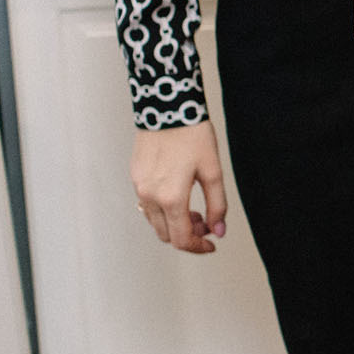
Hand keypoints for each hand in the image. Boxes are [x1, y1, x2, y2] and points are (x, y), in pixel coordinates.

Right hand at [131, 123, 229, 253]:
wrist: (168, 107)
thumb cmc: (193, 135)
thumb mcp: (213, 171)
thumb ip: (217, 205)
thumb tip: (218, 230)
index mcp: (171, 197)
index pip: (182, 239)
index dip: (199, 247)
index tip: (211, 244)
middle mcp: (150, 196)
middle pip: (167, 235)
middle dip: (188, 235)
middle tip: (206, 222)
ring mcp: (139, 187)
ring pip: (155, 222)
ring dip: (174, 223)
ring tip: (193, 208)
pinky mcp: (135, 177)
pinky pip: (147, 205)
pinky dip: (163, 210)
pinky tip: (177, 196)